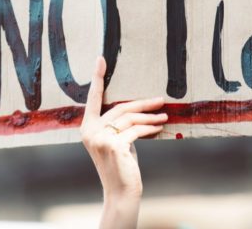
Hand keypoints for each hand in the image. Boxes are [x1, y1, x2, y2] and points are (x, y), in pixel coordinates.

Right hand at [81, 56, 166, 228]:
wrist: (120, 192)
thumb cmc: (120, 166)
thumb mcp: (116, 141)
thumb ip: (119, 126)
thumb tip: (138, 109)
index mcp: (87, 128)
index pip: (93, 98)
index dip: (97, 78)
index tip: (101, 59)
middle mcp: (90, 131)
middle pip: (120, 108)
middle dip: (142, 103)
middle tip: (160, 100)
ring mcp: (100, 138)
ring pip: (130, 119)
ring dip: (150, 117)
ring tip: (164, 116)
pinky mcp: (114, 145)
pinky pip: (136, 131)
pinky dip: (150, 128)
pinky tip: (159, 128)